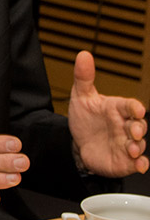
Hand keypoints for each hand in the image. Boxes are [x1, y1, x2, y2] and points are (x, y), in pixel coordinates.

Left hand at [68, 50, 148, 176]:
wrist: (79, 143)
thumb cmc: (85, 118)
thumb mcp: (81, 97)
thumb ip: (83, 77)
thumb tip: (83, 54)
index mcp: (117, 109)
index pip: (130, 106)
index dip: (135, 107)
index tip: (136, 110)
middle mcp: (126, 125)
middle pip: (139, 125)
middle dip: (139, 128)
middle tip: (133, 131)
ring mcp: (127, 143)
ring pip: (139, 144)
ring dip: (137, 146)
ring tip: (130, 148)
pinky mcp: (126, 159)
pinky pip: (138, 162)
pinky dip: (141, 164)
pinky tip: (139, 165)